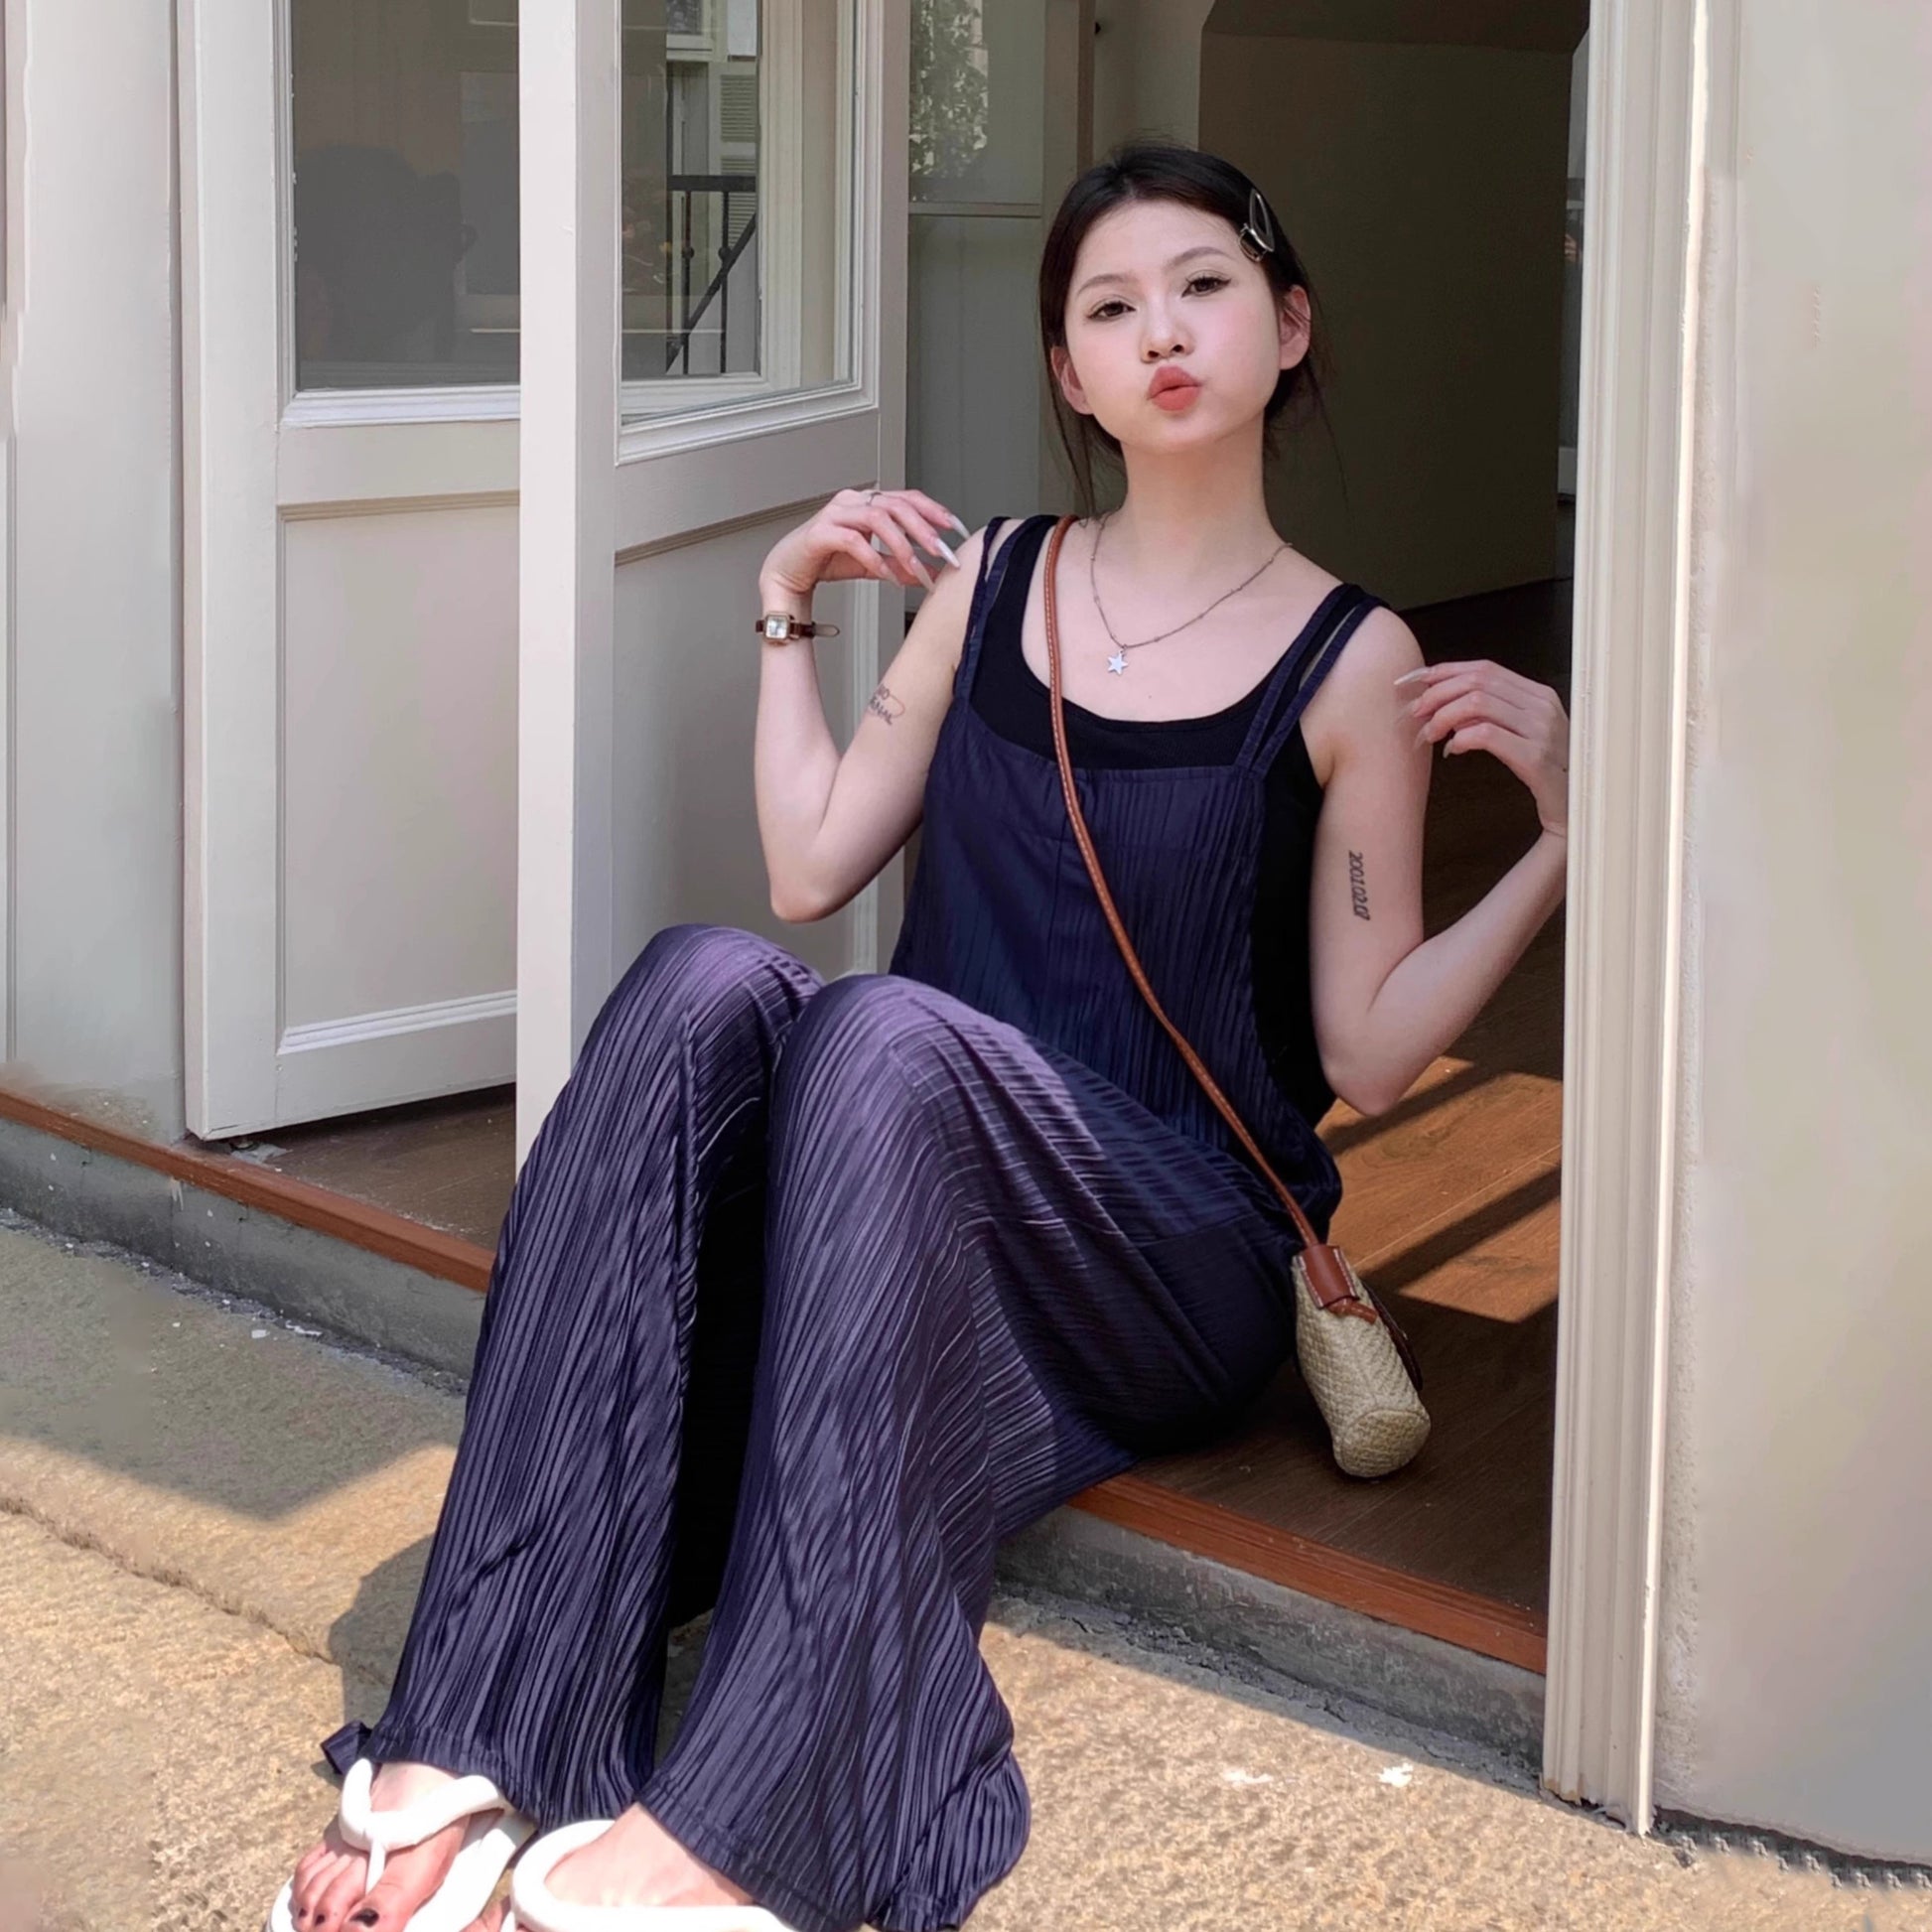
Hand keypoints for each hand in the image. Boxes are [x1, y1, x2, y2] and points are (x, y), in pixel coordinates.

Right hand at [759, 487, 969, 603]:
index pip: (908, 498)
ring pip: (877, 519)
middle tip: (941, 552)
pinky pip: (853, 540)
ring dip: (901, 545)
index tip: (955, 529)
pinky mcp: (821, 532)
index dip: (934, 511)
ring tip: (915, 567)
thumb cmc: (827, 560)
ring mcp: (835, 514)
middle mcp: (853, 501)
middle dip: (923, 529)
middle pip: (897, 505)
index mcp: (867, 502)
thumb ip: (902, 565)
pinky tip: (885, 574)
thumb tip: (933, 572)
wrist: (788, 573)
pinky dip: (873, 557)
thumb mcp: (875, 564)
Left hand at [1396, 659, 1570, 838]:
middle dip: (1438, 694)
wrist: (1573, 809)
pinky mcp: (1535, 757)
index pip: (1486, 669)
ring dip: (1443, 717)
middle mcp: (1543, 706)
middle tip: (1416, 713)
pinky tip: (1452, 750)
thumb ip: (1491, 714)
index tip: (1417, 682)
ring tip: (1429, 735)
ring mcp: (1542, 730)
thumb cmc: (1543, 770)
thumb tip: (1447, 702)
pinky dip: (1460, 738)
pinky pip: (1486, 735)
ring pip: (1478, 703)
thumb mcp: (1521, 733)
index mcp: (1539, 694)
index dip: (1446, 672)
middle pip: (1478, 681)